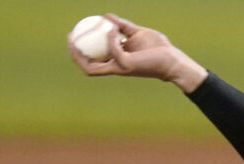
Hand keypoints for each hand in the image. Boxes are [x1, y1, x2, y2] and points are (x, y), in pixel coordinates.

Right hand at [67, 13, 207, 92]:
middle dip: (75, 54)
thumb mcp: (137, 33)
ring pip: (93, 66)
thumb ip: (122, 26)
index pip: (94, 60)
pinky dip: (110, 38)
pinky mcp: (127, 65)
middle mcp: (116, 67)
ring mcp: (121, 68)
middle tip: (70, 37)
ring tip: (78, 35)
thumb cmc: (158, 48)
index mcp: (117, 61)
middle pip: (88, 66)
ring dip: (82, 52)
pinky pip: (113, 50)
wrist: (173, 59)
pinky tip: (112, 29)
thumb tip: (106, 16)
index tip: (74, 35)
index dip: (80, 50)